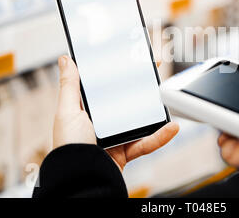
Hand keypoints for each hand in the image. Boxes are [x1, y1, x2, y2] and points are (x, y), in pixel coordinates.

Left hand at [54, 55, 178, 171]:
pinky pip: (147, 142)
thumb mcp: (67, 111)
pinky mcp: (127, 151)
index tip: (131, 58)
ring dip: (156, 111)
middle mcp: (103, 123)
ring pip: (141, 120)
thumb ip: (70, 86)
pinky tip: (171, 127)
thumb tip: (66, 60)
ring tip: (166, 97)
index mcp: (88, 111)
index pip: (106, 87)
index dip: (119, 72)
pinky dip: (160, 136)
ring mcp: (116, 137)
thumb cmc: (68, 148)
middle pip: (127, 101)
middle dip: (141, 86)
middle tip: (152, 69)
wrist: (80, 180)